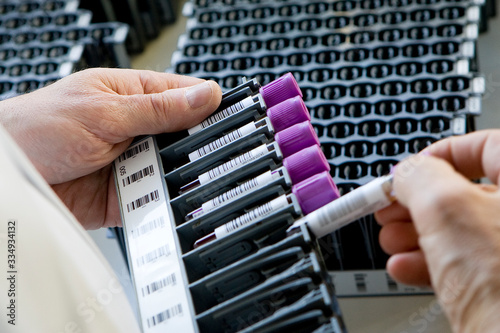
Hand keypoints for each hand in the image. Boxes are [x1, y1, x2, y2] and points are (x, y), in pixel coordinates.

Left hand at [0, 68, 221, 228]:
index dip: (212, 107)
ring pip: (175, 171)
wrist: (7, 176)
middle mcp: (139, 129)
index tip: (234, 121)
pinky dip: (165, 204)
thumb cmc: (38, 127)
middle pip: (187, 138)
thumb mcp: (104, 111)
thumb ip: (158, 108)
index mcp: (135, 96)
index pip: (187, 96)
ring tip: (189, 180)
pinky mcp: (128, 195)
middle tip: (214, 156)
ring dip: (181, 177)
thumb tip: (206, 95)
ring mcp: (135, 163)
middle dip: (199, 148)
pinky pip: (156, 200)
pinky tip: (171, 203)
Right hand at [375, 130, 499, 331]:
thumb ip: (419, 176)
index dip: (439, 154)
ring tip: (391, 240)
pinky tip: (404, 267)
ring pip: (460, 230)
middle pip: (465, 191)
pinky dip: (429, 262)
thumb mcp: (446, 208)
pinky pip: (464, 263)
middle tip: (390, 208)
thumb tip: (407, 172)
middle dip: (416, 202)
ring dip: (415, 233)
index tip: (409, 171)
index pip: (485, 146)